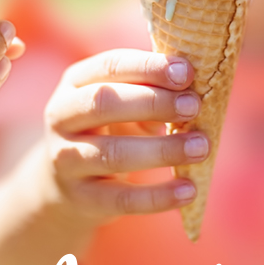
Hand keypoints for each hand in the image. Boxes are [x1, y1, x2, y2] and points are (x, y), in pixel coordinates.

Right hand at [40, 49, 206, 220]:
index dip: (148, 67)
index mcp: (75, 83)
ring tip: (201, 147)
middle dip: (153, 102)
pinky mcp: (80, 198)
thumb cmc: (106, 131)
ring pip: (113, 154)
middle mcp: (62, 117)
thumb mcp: (121, 105)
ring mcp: (66, 159)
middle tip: (194, 106)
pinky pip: (122, 198)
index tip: (186, 73)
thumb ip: (150, 92)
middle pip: (103, 103)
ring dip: (162, 149)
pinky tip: (188, 190)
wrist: (64, 187)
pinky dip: (158, 196)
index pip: (109, 66)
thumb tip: (196, 90)